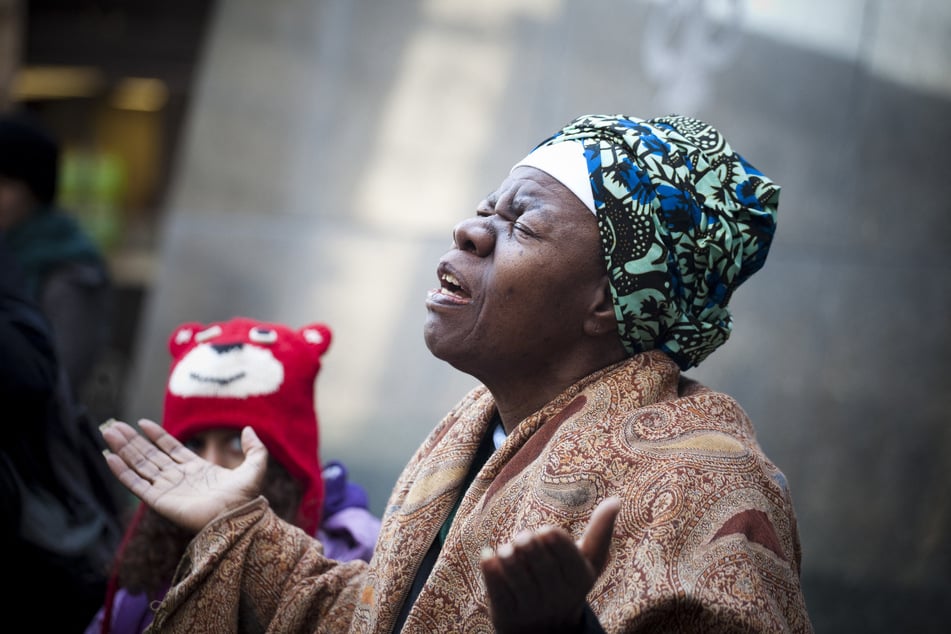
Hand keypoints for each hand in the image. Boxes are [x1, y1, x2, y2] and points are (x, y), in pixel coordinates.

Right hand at [100, 419, 267, 532]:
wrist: (237, 518)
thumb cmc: (246, 497)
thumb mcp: (255, 466)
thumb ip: (254, 447)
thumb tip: (248, 429)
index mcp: (196, 469)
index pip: (170, 448)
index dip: (156, 435)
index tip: (141, 423)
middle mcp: (178, 478)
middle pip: (150, 455)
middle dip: (132, 441)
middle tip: (114, 425)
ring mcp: (167, 489)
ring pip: (140, 465)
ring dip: (123, 450)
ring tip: (108, 433)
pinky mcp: (159, 501)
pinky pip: (136, 484)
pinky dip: (122, 471)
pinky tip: (109, 457)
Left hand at [480, 496, 620, 632]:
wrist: (546, 630)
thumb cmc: (568, 582)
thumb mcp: (588, 561)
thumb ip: (601, 531)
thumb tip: (617, 499)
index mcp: (580, 579)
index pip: (566, 553)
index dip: (552, 539)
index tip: (545, 532)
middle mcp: (557, 596)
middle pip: (539, 562)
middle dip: (527, 544)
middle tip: (522, 537)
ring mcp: (531, 608)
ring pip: (516, 574)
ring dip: (507, 555)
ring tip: (506, 548)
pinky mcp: (507, 615)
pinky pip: (496, 588)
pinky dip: (489, 567)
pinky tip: (488, 556)